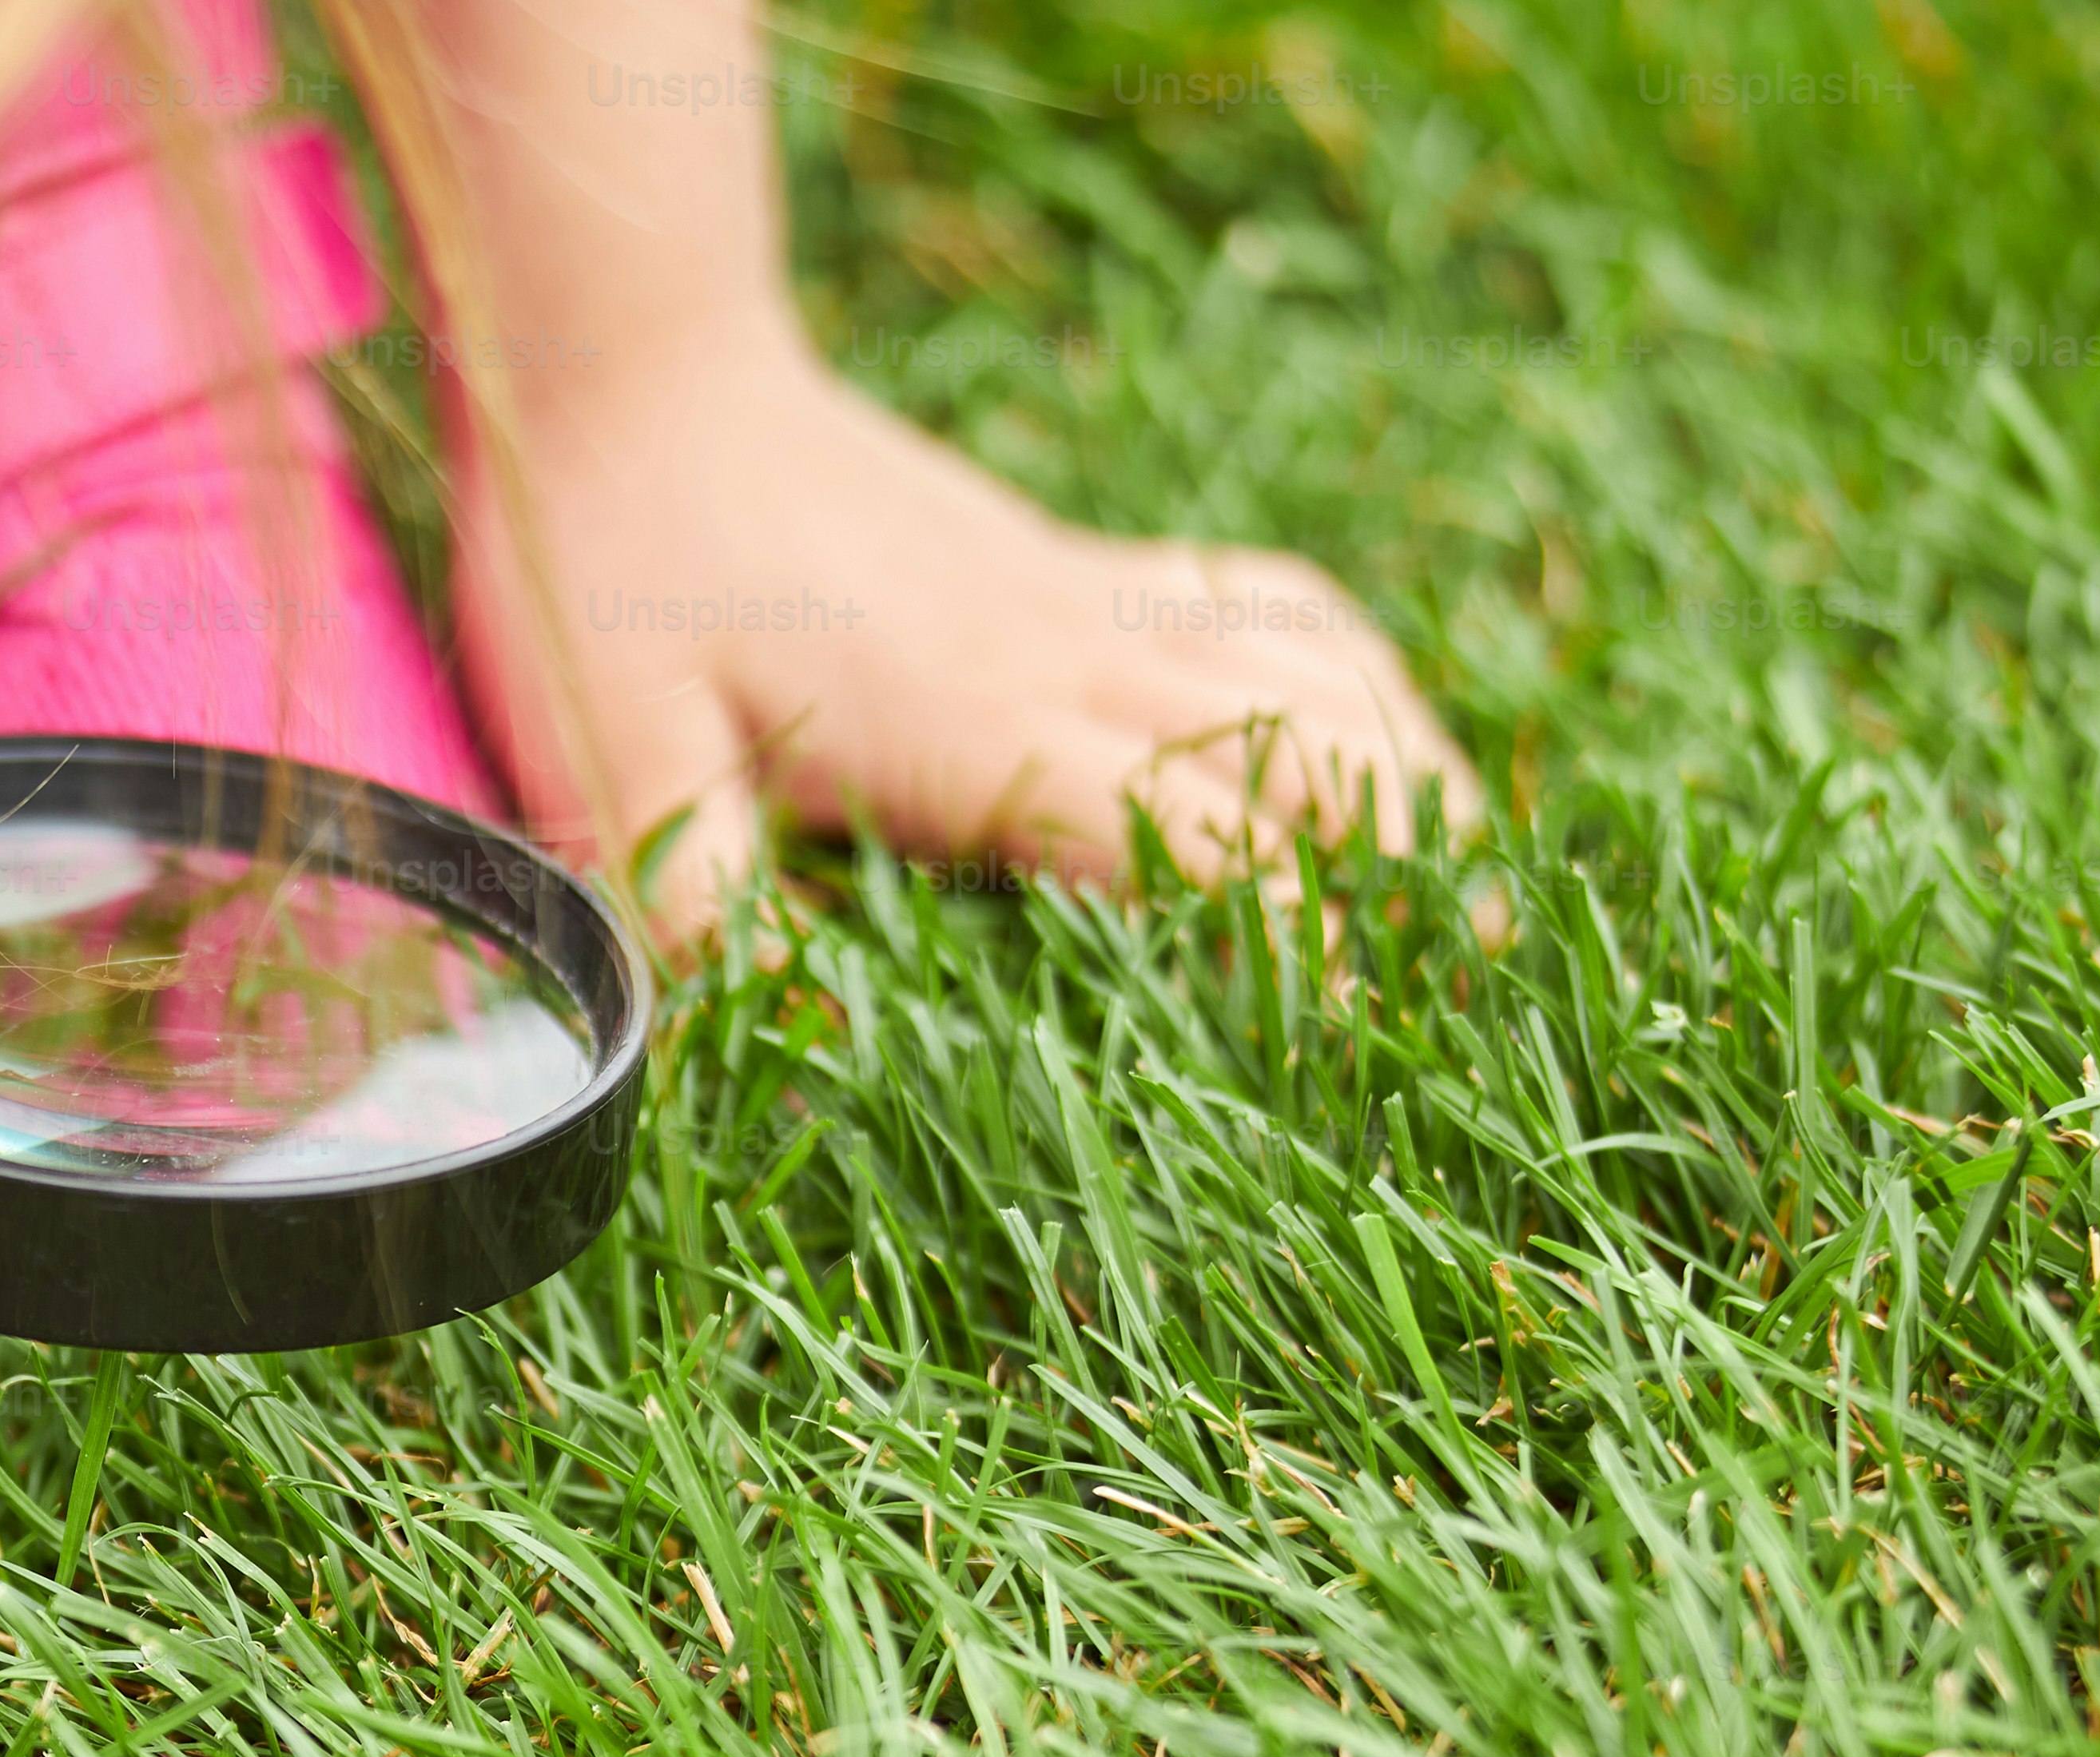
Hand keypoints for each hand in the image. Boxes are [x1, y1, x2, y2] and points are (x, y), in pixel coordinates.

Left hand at [455, 326, 1485, 933]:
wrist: (638, 376)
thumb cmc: (612, 576)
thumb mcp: (612, 757)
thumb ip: (688, 900)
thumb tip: (768, 1038)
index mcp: (974, 724)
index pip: (1183, 836)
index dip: (1282, 935)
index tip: (1358, 1022)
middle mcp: (1064, 651)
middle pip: (1294, 757)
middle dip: (1397, 865)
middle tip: (1487, 970)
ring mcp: (1083, 596)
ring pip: (1307, 671)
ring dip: (1401, 768)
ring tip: (1476, 875)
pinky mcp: (1073, 565)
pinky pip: (1257, 601)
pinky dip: (1343, 667)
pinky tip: (1376, 728)